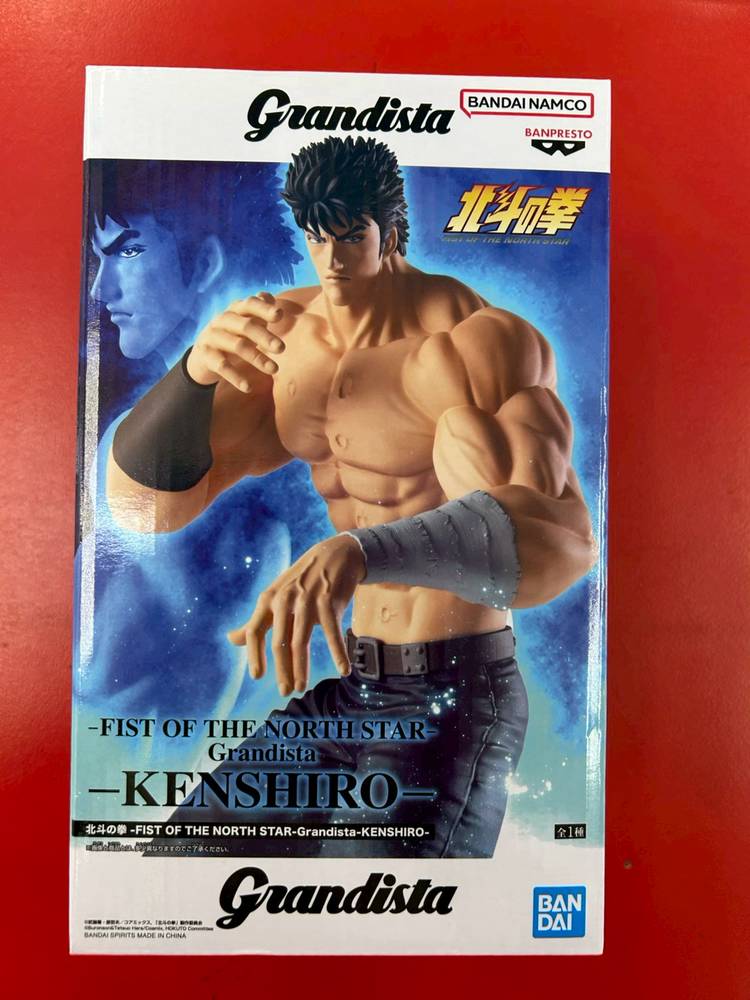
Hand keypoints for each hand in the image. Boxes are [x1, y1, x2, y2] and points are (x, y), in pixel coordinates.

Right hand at [186, 292, 285, 391]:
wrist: (202, 357)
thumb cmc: (232, 337)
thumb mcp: (246, 324)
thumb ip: (260, 313)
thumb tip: (273, 301)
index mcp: (235, 310)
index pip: (250, 304)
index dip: (264, 308)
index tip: (279, 315)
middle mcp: (222, 320)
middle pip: (245, 326)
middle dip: (265, 336)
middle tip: (282, 348)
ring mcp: (212, 337)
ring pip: (237, 346)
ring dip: (257, 358)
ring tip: (274, 369)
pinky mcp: (205, 356)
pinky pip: (222, 366)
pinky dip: (236, 377)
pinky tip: (248, 387)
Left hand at [228, 534, 365, 695]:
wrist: (334, 555)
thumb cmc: (301, 580)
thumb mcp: (275, 596)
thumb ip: (255, 621)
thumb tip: (231, 640)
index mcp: (268, 599)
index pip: (255, 630)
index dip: (254, 654)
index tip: (257, 676)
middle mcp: (285, 599)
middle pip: (280, 641)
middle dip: (282, 669)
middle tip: (285, 691)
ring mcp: (308, 600)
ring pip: (301, 640)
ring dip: (302, 667)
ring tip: (302, 686)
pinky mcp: (329, 601)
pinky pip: (332, 632)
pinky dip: (338, 652)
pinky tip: (343, 670)